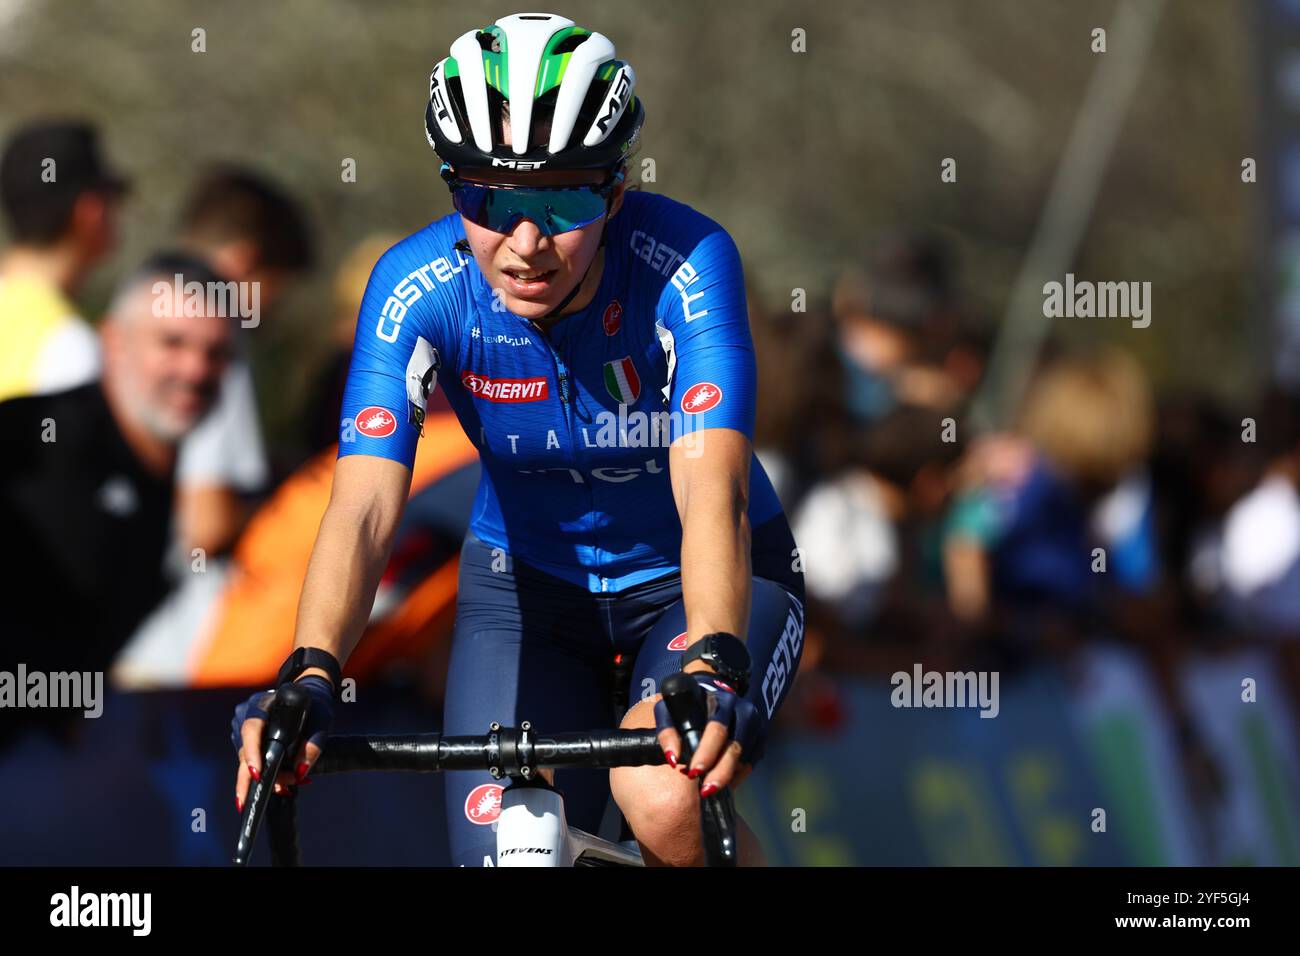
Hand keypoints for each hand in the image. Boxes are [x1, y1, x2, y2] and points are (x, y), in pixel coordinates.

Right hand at [230, 676, 333, 813]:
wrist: (309, 697)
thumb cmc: (315, 705)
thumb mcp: (322, 721)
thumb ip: (314, 745)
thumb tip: (301, 773)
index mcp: (263, 703)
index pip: (252, 728)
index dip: (252, 752)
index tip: (257, 773)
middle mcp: (247, 716)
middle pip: (244, 752)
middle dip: (249, 780)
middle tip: (247, 804)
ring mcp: (244, 730)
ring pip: (248, 762)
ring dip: (269, 778)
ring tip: (292, 785)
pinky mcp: (249, 742)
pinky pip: (254, 763)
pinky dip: (270, 775)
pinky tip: (286, 785)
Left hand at [653, 669, 763, 797]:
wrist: (715, 694)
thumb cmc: (688, 704)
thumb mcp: (672, 709)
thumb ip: (667, 730)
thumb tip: (672, 759)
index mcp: (720, 700)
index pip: (716, 728)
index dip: (706, 752)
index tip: (693, 772)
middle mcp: (742, 710)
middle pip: (734, 746)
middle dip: (720, 771)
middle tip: (704, 790)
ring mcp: (755, 724)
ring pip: (744, 757)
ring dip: (727, 777)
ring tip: (710, 791)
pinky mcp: (760, 737)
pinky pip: (750, 762)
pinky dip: (737, 776)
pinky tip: (722, 785)